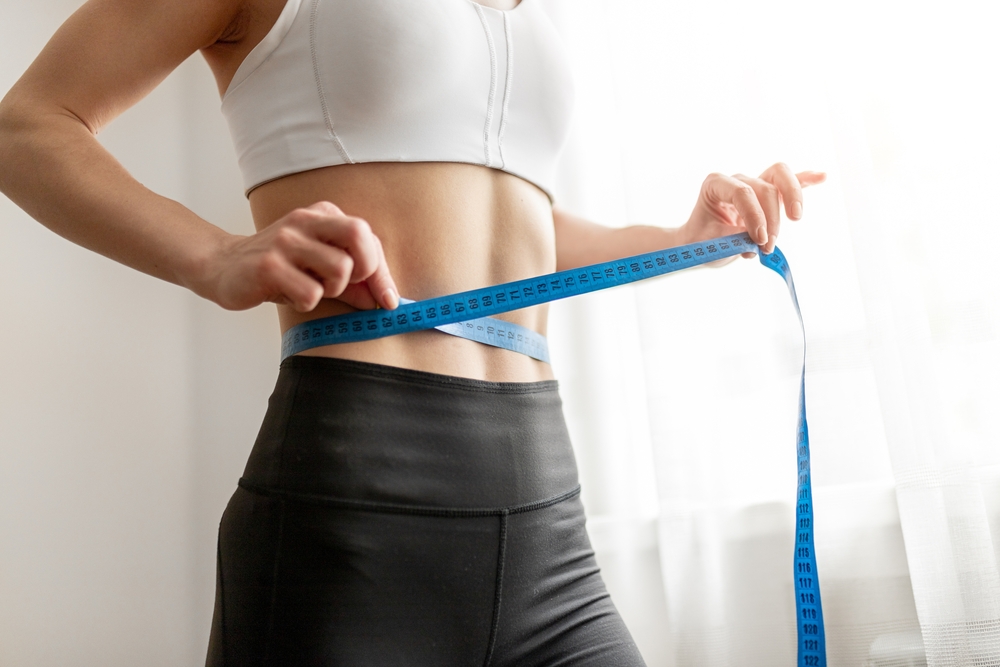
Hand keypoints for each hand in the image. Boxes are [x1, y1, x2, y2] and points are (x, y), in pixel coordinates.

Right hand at [201, 201, 398, 311]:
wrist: (222, 266)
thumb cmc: (279, 269)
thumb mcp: (318, 267)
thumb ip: (352, 281)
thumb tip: (385, 300)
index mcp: (322, 215)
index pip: (367, 237)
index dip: (382, 273)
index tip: (388, 301)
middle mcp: (305, 222)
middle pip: (359, 237)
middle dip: (365, 270)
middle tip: (347, 286)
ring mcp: (285, 241)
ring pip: (339, 270)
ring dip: (331, 290)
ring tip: (310, 288)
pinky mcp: (268, 265)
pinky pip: (310, 293)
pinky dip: (307, 302)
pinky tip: (289, 295)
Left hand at [679, 163, 825, 255]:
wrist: (700, 242)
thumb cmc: (703, 240)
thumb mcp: (711, 244)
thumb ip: (733, 239)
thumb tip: (757, 241)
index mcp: (715, 185)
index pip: (741, 192)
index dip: (754, 216)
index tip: (759, 241)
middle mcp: (736, 179)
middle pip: (764, 187)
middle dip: (771, 218)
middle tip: (768, 246)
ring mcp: (754, 183)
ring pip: (779, 175)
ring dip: (791, 196)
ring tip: (795, 218)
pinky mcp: (768, 193)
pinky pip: (789, 181)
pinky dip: (805, 179)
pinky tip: (822, 176)